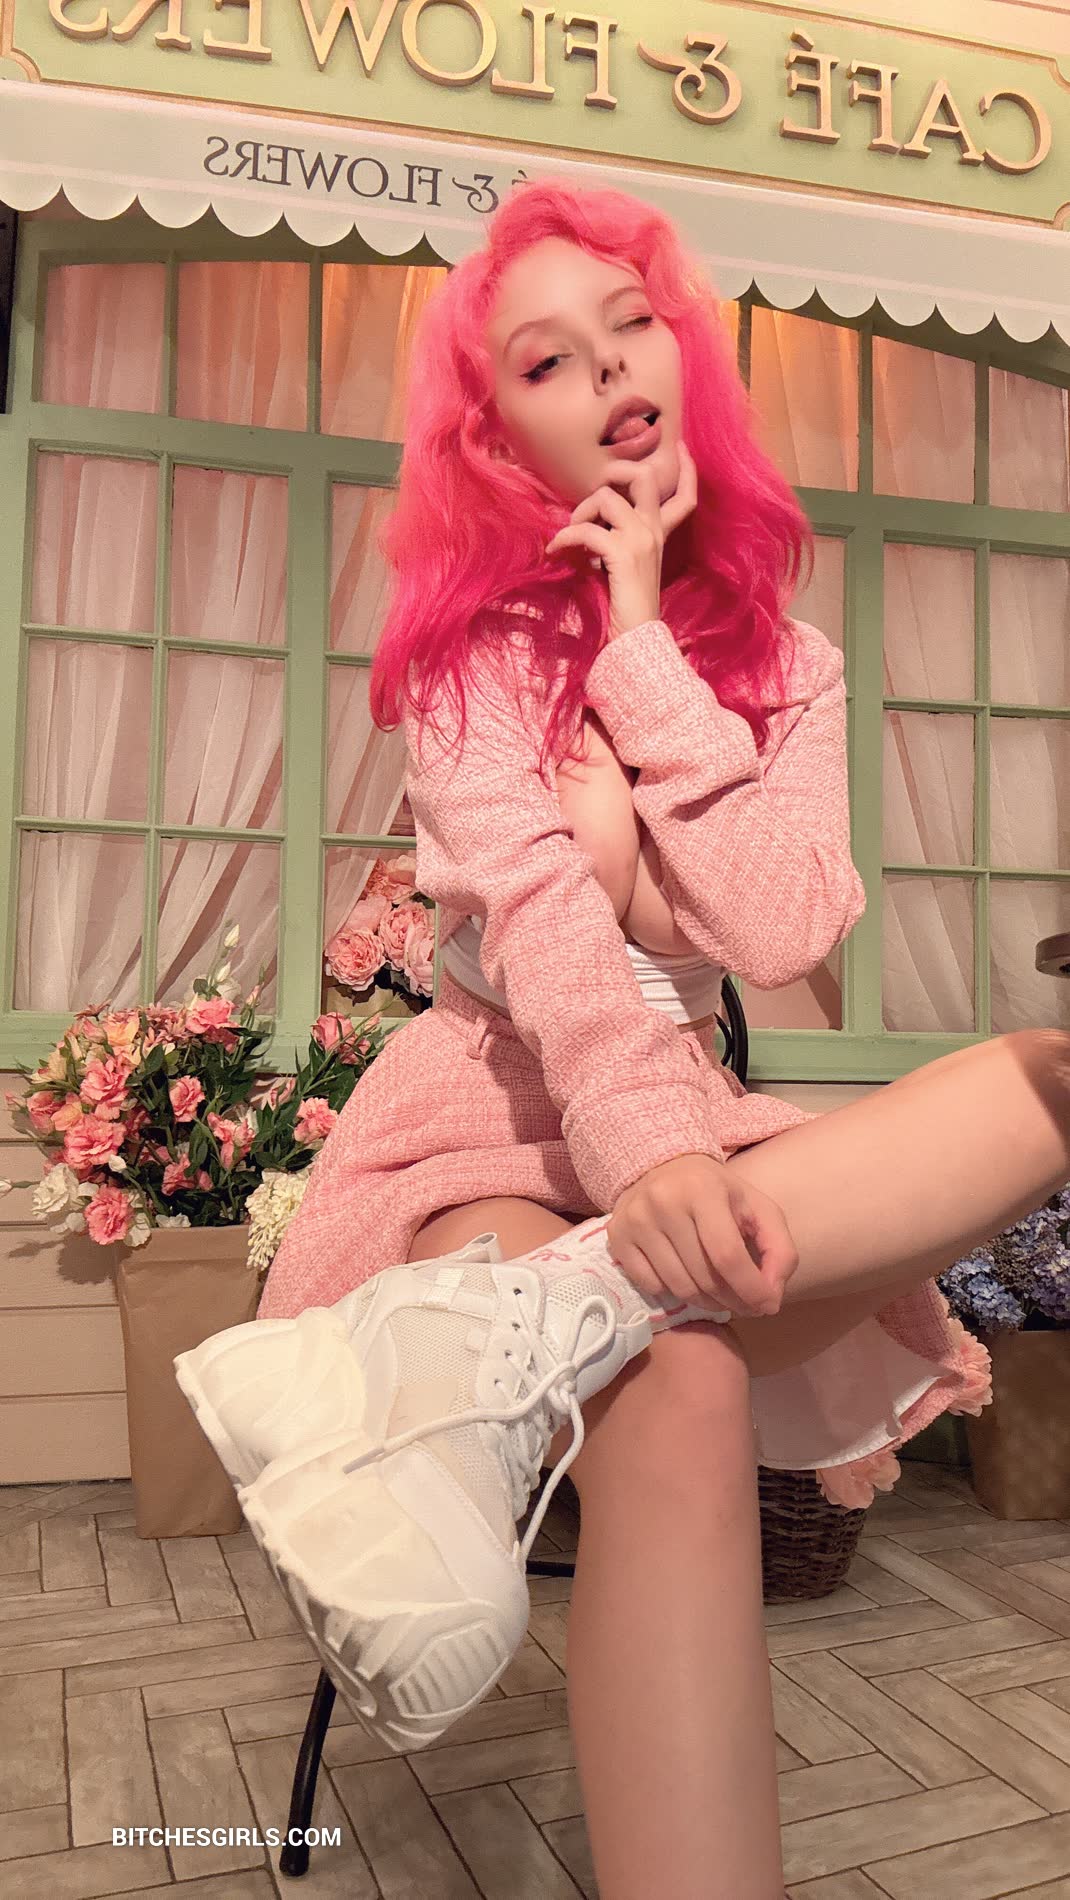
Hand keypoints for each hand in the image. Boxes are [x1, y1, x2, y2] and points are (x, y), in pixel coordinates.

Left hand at [545, 441, 697, 641]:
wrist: (636, 640)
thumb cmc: (626, 609)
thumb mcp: (625, 568)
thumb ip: (617, 543)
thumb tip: (589, 525)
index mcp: (659, 536)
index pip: (685, 497)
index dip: (686, 469)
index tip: (680, 447)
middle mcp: (654, 533)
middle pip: (642, 478)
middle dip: (613, 474)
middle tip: (594, 494)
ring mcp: (641, 541)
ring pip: (608, 497)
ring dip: (581, 511)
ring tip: (570, 535)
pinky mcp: (623, 555)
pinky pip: (587, 530)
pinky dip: (565, 538)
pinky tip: (555, 551)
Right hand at [605, 1152, 798, 1318]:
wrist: (662, 1166)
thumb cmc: (717, 1193)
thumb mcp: (758, 1208)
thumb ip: (779, 1250)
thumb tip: (771, 1299)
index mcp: (703, 1189)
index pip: (727, 1255)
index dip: (750, 1289)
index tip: (766, 1306)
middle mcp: (664, 1202)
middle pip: (703, 1277)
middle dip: (731, 1300)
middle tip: (744, 1303)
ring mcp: (636, 1220)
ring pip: (678, 1287)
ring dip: (705, 1302)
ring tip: (719, 1294)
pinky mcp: (617, 1237)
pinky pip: (650, 1286)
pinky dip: (673, 1294)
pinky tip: (687, 1279)